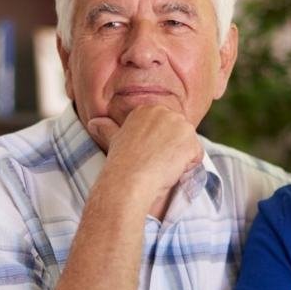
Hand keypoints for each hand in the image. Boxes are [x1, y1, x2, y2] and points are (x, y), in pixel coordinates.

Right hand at [88, 105, 202, 205]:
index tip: (147, 155)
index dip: (159, 146)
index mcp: (148, 109)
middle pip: (180, 135)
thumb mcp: (114, 140)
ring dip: (179, 160)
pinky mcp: (191, 142)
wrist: (129, 180)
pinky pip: (197, 158)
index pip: (166, 128)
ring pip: (189, 146)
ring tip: (160, 166)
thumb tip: (94, 123)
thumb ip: (108, 129)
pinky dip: (187, 168)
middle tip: (154, 162)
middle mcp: (165, 112)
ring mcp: (180, 125)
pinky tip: (170, 170)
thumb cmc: (121, 164)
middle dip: (171, 151)